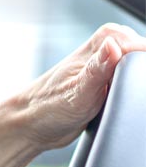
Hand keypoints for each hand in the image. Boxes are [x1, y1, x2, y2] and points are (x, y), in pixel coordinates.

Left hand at [0, 23, 145, 166]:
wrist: (31, 126)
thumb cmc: (47, 108)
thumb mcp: (77, 92)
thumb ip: (98, 69)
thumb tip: (114, 45)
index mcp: (96, 45)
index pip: (134, 41)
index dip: (141, 59)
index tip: (138, 80)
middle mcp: (103, 53)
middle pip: (138, 52)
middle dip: (141, 69)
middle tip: (134, 91)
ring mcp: (105, 69)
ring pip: (135, 66)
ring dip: (137, 79)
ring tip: (129, 96)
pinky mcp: (106, 84)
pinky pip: (129, 80)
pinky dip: (132, 88)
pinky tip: (128, 100)